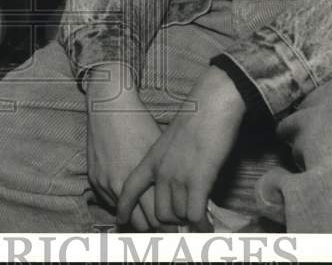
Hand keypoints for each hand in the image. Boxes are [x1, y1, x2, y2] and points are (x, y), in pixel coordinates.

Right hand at [84, 63, 172, 230]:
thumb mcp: (158, 150)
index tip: (180, 229)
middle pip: (142, 223)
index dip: (171, 226)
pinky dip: (123, 205)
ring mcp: (106, 183)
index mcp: (143, 177)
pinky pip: (110, 203)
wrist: (109, 104)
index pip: (159, 218)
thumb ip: (168, 176)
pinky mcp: (95, 179)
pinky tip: (133, 200)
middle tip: (169, 229)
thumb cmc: (139, 122)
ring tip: (151, 216)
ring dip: (139, 218)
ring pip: (126, 217)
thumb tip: (184, 198)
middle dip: (157, 228)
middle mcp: (121, 184)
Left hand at [117, 66, 246, 229]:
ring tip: (198, 224)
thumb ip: (166, 160)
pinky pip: (195, 215)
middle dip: (171, 222)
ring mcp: (178, 177)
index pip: (129, 189)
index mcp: (150, 159)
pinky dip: (201, 225)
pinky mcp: (198, 181)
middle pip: (158, 212)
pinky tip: (207, 227)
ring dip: (188, 222)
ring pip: (178, 215)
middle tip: (182, 223)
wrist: (210, 105)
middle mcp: (160, 171)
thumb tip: (172, 179)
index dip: (124, 207)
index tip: (121, 220)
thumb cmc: (195, 118)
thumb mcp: (169, 140)